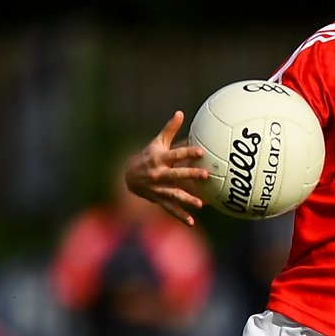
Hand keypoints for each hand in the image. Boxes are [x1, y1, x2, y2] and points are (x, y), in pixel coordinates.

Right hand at [126, 111, 209, 225]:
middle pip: (176, 174)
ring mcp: (158, 188)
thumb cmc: (148, 156)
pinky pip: (170, 209)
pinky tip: (192, 222)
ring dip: (187, 199)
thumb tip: (181, 112)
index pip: (175, 154)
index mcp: (159, 158)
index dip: (187, 152)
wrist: (128, 176)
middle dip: (190, 175)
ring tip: (201, 204)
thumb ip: (170, 129)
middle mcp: (158, 174)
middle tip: (206, 175)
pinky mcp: (159, 199)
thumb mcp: (157, 142)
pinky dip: (180, 216)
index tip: (201, 151)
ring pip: (174, 194)